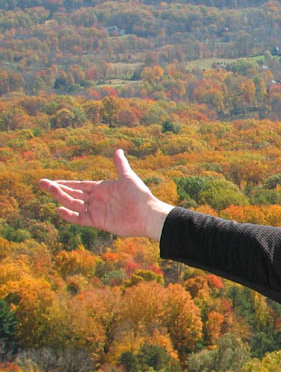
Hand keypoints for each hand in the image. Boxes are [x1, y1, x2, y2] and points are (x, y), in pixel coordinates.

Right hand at [39, 149, 172, 240]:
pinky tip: (59, 209)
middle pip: (73, 194)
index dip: (65, 183)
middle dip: (57, 189)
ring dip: (60, 198)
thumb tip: (118, 149)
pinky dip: (69, 215)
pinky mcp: (98, 222)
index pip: (79, 185)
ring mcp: (97, 211)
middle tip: (41, 183)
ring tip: (48, 190)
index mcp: (102, 188)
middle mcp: (97, 200)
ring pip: (74, 204)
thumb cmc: (139, 195)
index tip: (51, 181)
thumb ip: (120, 164)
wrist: (147, 214)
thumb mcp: (127, 177)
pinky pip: (80, 218)